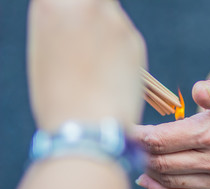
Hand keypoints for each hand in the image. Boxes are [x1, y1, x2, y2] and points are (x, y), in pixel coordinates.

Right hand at [28, 0, 145, 130]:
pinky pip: (125, 37)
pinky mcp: (135, 40)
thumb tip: (76, 21)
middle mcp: (86, 4)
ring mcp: (115, 22)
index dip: (77, 7)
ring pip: (111, 15)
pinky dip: (119, 49)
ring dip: (106, 31)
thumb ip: (62, 25)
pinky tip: (112, 72)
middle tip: (88, 36)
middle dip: (93, 11)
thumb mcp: (45, 51)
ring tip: (98, 64)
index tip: (79, 20)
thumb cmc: (57, 97)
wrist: (87, 127)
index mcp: (53, 3)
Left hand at [135, 68, 209, 188]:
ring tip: (135, 162)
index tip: (124, 132)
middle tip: (126, 147)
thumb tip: (199, 93)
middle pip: (161, 164)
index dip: (137, 137)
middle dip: (139, 155)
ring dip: (147, 174)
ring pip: (169, 183)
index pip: (161, 140)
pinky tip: (150, 181)